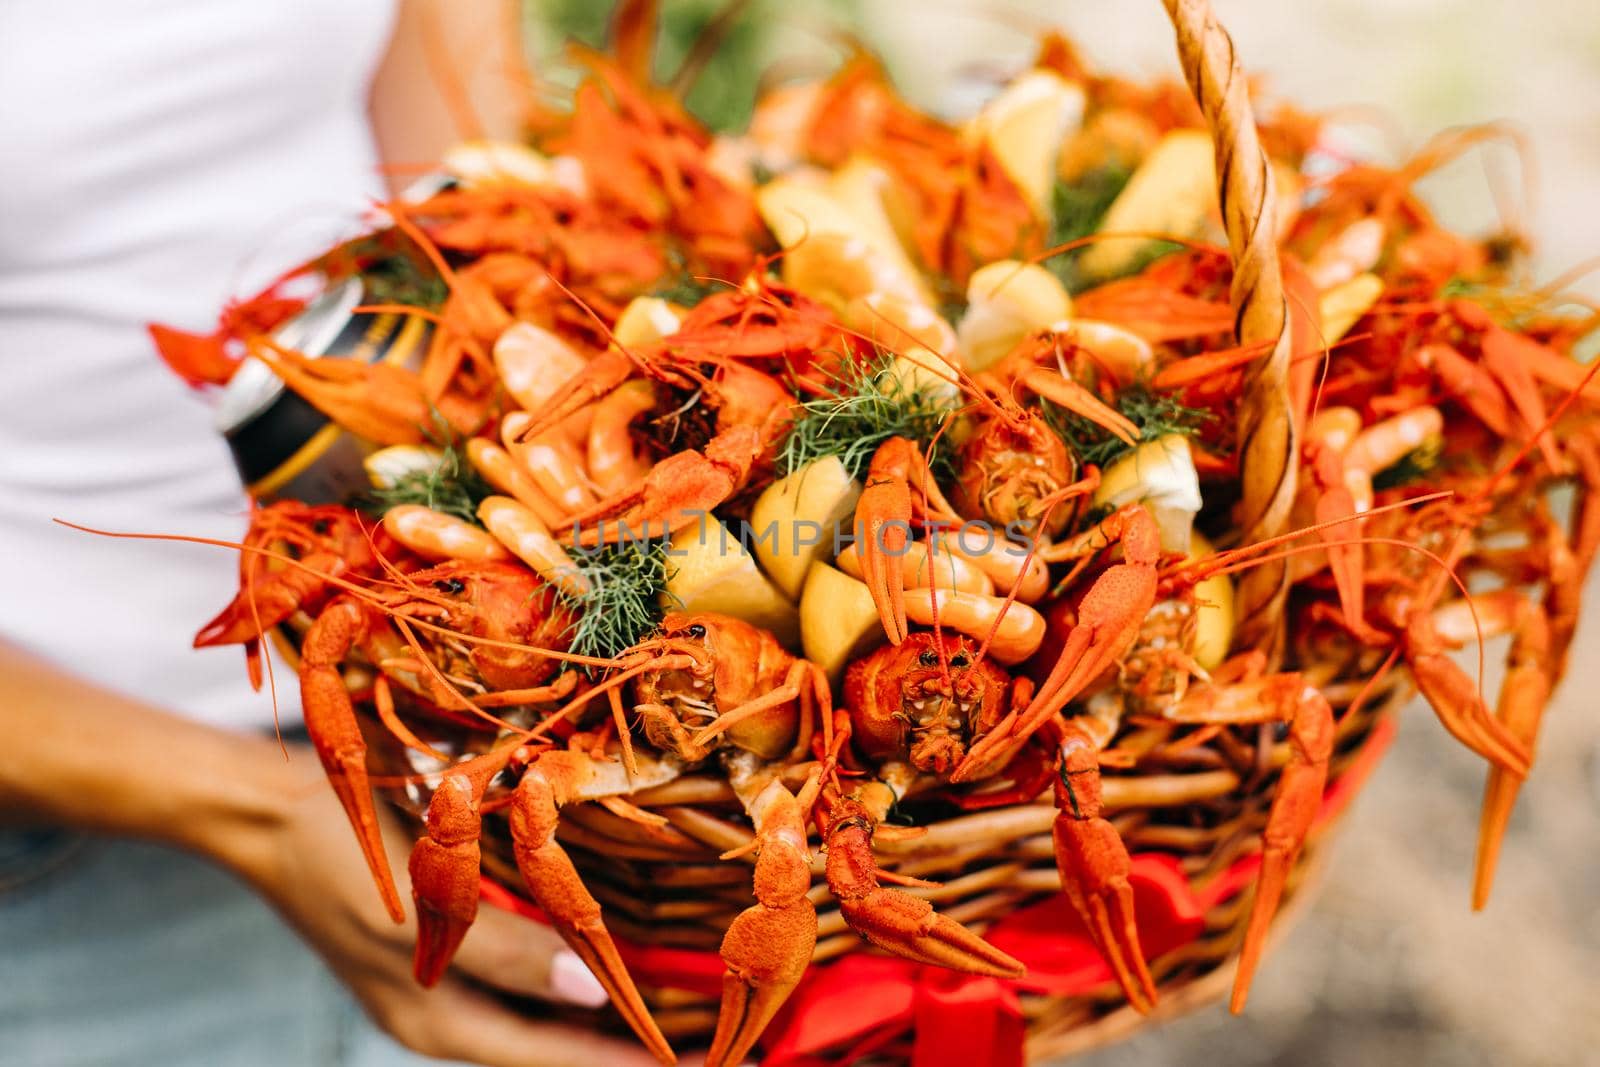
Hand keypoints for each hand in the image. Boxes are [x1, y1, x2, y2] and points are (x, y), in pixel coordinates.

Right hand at [226, 746, 671, 1066]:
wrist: (266, 807)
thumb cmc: (335, 861)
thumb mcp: (420, 914)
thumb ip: (505, 953)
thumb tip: (586, 992)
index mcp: (433, 1022)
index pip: (543, 1057)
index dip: (608, 1064)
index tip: (676, 1066)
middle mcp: (443, 1007)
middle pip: (544, 1040)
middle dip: (606, 1043)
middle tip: (684, 1037)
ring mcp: (442, 971)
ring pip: (535, 1003)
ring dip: (591, 1005)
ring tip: (659, 1003)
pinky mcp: (444, 932)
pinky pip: (518, 960)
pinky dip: (561, 960)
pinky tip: (597, 946)